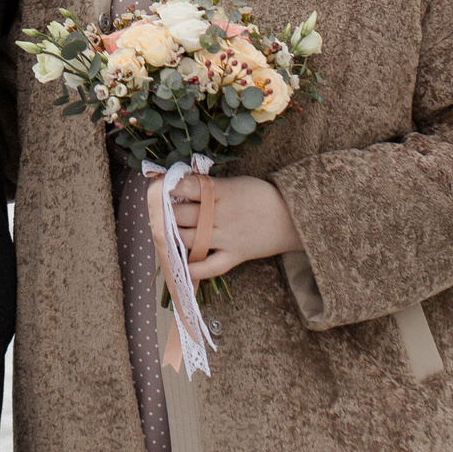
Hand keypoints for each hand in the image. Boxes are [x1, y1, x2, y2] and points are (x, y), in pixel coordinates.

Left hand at [147, 173, 301, 283]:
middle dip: (167, 213)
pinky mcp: (235, 255)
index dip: (172, 187)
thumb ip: (211, 186)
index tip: (162, 187)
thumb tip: (182, 186)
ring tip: (164, 232)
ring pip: (191, 238)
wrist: (293, 218)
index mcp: (223, 192)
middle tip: (159, 212)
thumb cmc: (262, 196)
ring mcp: (228, 237)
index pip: (189, 188)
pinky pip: (211, 266)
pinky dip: (195, 268)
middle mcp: (222, 215)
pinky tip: (181, 266)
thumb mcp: (237, 182)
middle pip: (184, 215)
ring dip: (173, 236)